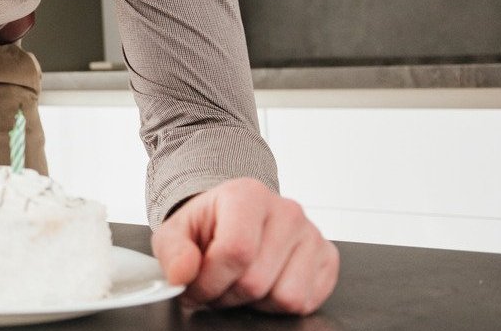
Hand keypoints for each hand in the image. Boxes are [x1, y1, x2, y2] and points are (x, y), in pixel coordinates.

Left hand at [151, 178, 338, 314]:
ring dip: (255, 302)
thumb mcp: (176, 232)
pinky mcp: (328, 258)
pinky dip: (278, 304)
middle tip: (216, 284)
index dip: (209, 282)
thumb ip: (172, 252)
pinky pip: (305, 303)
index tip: (193, 287)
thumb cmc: (208, 227)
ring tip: (240, 282)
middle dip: (227, 294)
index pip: (235, 252)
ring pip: (285, 297)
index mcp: (248, 195)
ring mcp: (312, 234)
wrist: (234, 220)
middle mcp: (287, 210)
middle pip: (256, 281)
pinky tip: (264, 283)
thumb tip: (182, 274)